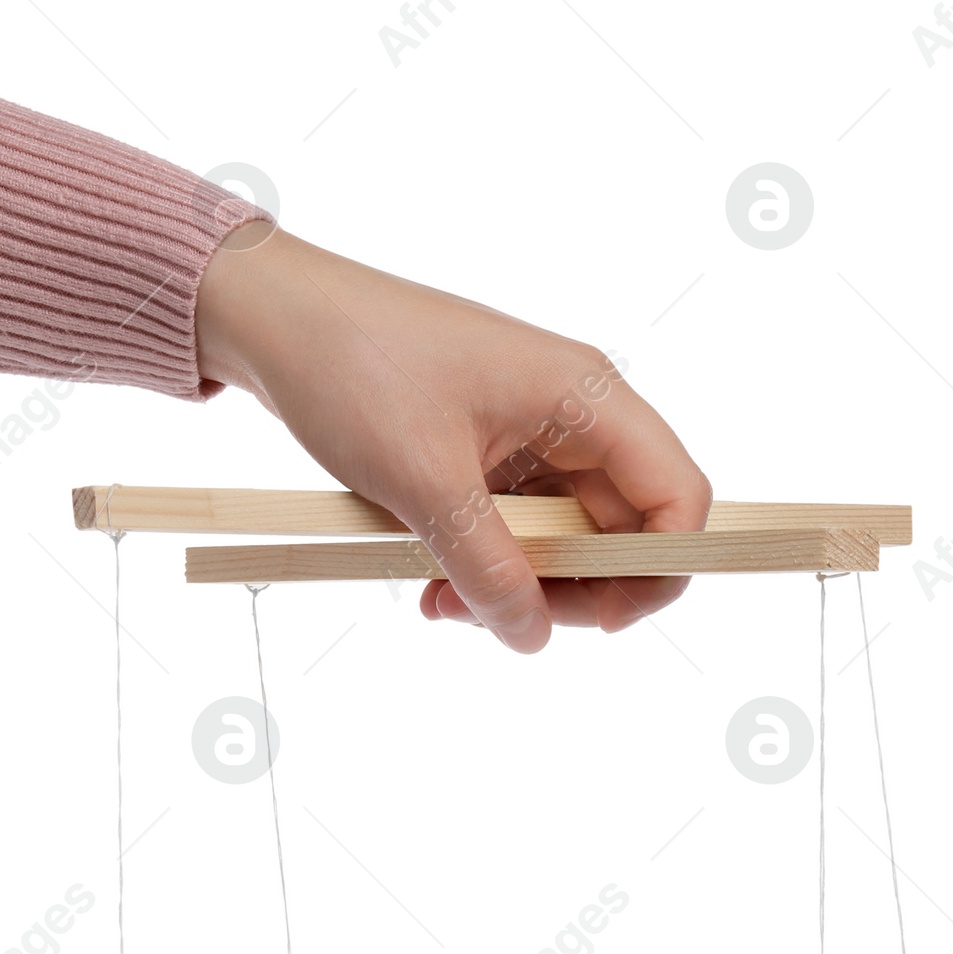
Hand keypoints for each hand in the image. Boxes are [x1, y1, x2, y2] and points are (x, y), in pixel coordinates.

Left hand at [194, 225, 710, 652]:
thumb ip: (488, 567)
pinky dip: (483, 565)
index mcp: (585, 396)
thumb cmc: (354, 364)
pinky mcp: (492, 454)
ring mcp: (533, 435)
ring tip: (442, 601)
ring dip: (517, 587)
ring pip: (564, 542)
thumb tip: (533, 637)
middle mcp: (574, 414)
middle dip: (569, 593)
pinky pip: (515, 529)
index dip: (660, 568)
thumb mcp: (424, 481)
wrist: (275, 317)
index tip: (602, 622)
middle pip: (622, 532)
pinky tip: (431, 583)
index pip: (677, 495)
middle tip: (499, 620)